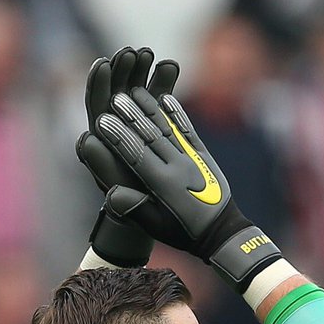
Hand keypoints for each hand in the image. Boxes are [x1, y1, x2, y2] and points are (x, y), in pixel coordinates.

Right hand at [81, 47, 282, 291]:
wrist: (222, 232)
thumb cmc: (183, 233)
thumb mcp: (156, 228)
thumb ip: (135, 209)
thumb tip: (111, 194)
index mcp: (164, 186)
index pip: (136, 156)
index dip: (118, 137)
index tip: (101, 120)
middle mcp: (178, 167)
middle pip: (150, 136)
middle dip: (130, 116)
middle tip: (113, 97)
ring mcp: (192, 158)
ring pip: (167, 129)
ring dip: (150, 108)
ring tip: (134, 90)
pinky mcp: (203, 154)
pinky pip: (187, 129)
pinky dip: (175, 112)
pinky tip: (166, 96)